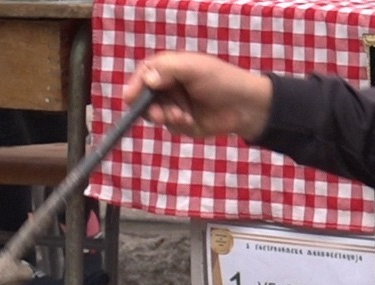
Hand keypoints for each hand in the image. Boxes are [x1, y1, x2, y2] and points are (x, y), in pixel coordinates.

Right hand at [132, 52, 273, 141]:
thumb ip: (168, 70)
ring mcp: (173, 104)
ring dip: (165, 116)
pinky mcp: (179, 122)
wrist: (244, 107)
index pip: (145, 73)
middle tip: (161, 115)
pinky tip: (190, 120)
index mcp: (171, 68)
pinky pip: (167, 126)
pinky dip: (176, 124)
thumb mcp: (194, 69)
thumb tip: (147, 79)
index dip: (135, 85)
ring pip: (154, 113)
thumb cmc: (222, 81)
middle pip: (144, 96)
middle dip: (151, 106)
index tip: (129, 98)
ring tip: (181, 116)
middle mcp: (169, 85)